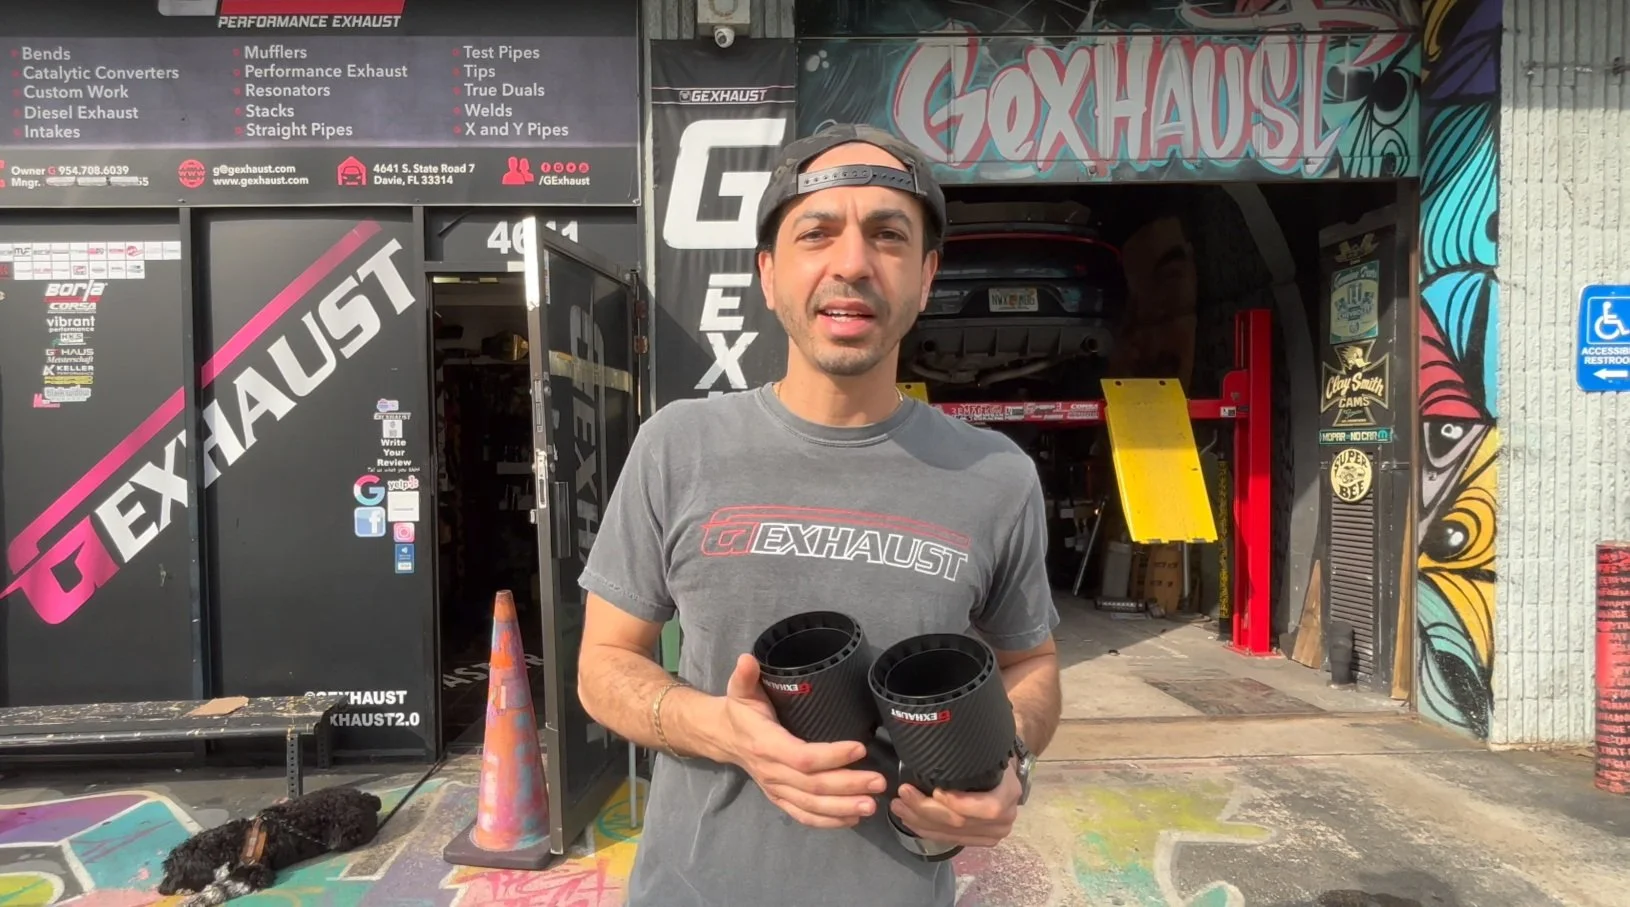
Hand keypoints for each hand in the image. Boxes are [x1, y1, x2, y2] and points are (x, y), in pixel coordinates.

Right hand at [720, 654, 888, 828]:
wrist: (723, 738)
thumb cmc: (739, 711)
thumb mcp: (740, 690)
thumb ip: (745, 676)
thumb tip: (748, 659)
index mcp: (765, 744)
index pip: (802, 756)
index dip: (832, 756)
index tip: (860, 748)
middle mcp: (771, 772)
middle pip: (813, 785)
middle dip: (848, 785)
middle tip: (879, 782)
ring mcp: (776, 789)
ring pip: (811, 805)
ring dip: (843, 808)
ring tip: (872, 805)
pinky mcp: (779, 799)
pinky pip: (804, 816)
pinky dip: (828, 821)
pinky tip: (853, 818)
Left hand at [889, 759, 1021, 847]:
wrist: (1000, 773)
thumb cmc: (989, 756)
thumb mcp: (984, 750)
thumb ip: (969, 756)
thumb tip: (938, 748)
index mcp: (1009, 793)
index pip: (989, 808)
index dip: (960, 803)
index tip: (935, 791)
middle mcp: (1004, 819)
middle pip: (962, 823)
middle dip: (927, 810)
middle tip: (904, 794)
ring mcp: (992, 834)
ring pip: (951, 833)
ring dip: (921, 821)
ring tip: (899, 806)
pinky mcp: (978, 840)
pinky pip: (950, 840)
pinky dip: (927, 830)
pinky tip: (909, 820)